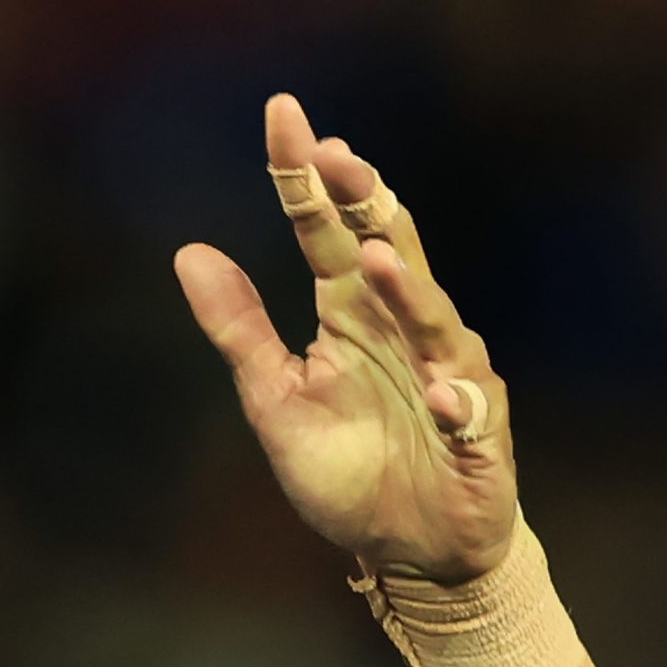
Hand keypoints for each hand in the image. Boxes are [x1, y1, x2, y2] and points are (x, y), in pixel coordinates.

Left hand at [176, 94, 514, 583]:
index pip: (324, 230)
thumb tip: (189, 254)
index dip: (304, 177)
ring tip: (374, 256)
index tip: (282, 115)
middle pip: (388, 246)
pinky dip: (454, 402)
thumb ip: (239, 331)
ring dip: (407, 288)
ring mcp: (447, 374)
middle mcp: (402, 327)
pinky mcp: (477, 432)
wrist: (412, 551)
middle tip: (332, 156)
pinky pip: (467, 411)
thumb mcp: (275, 400)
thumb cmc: (351, 471)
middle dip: (363, 200)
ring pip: (432, 318)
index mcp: (349, 312)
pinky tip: (438, 396)